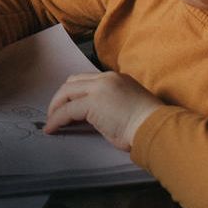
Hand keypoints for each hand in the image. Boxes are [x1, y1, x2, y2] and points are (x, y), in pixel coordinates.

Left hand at [43, 71, 162, 150]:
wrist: (156, 128)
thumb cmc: (149, 125)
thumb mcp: (128, 107)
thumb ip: (110, 104)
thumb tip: (95, 117)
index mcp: (117, 78)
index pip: (87, 80)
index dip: (75, 92)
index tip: (68, 105)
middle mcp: (106, 79)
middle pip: (72, 82)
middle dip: (61, 97)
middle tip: (55, 112)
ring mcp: (98, 89)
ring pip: (66, 93)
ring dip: (55, 107)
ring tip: (51, 121)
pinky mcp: (92, 103)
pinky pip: (66, 111)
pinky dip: (56, 119)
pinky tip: (52, 129)